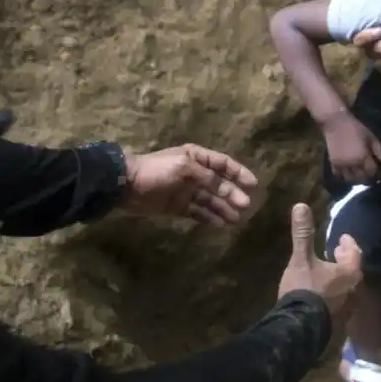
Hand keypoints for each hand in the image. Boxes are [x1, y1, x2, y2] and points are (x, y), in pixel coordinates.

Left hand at [121, 145, 256, 225]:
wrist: (127, 186)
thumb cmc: (156, 171)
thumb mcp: (184, 168)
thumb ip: (207, 178)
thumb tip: (226, 189)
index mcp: (196, 158)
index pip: (223, 164)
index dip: (239, 173)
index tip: (253, 184)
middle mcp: (194, 173)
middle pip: (219, 184)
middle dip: (233, 194)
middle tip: (245, 206)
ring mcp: (186, 191)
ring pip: (210, 200)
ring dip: (223, 208)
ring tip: (236, 219)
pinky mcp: (178, 206)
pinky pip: (198, 212)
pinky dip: (209, 217)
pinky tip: (220, 223)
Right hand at [278, 203, 361, 330]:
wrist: (300, 329)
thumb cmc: (304, 289)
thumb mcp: (301, 259)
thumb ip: (302, 233)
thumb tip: (301, 205)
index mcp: (350, 272)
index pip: (355, 252)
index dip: (348, 244)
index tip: (341, 238)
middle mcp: (355, 289)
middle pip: (353, 270)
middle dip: (345, 260)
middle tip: (335, 252)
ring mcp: (349, 308)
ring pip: (348, 287)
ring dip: (340, 278)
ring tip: (328, 272)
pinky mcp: (339, 322)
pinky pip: (341, 302)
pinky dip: (335, 293)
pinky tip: (323, 295)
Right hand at [323, 111, 380, 183]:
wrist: (336, 123)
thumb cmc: (356, 128)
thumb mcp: (371, 137)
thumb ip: (380, 151)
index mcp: (363, 157)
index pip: (372, 172)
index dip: (377, 173)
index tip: (380, 172)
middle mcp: (352, 164)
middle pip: (361, 179)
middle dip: (368, 179)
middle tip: (371, 175)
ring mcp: (341, 165)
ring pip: (350, 180)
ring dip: (356, 180)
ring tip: (360, 175)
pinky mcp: (333, 163)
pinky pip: (339, 176)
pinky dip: (344, 177)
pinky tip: (349, 173)